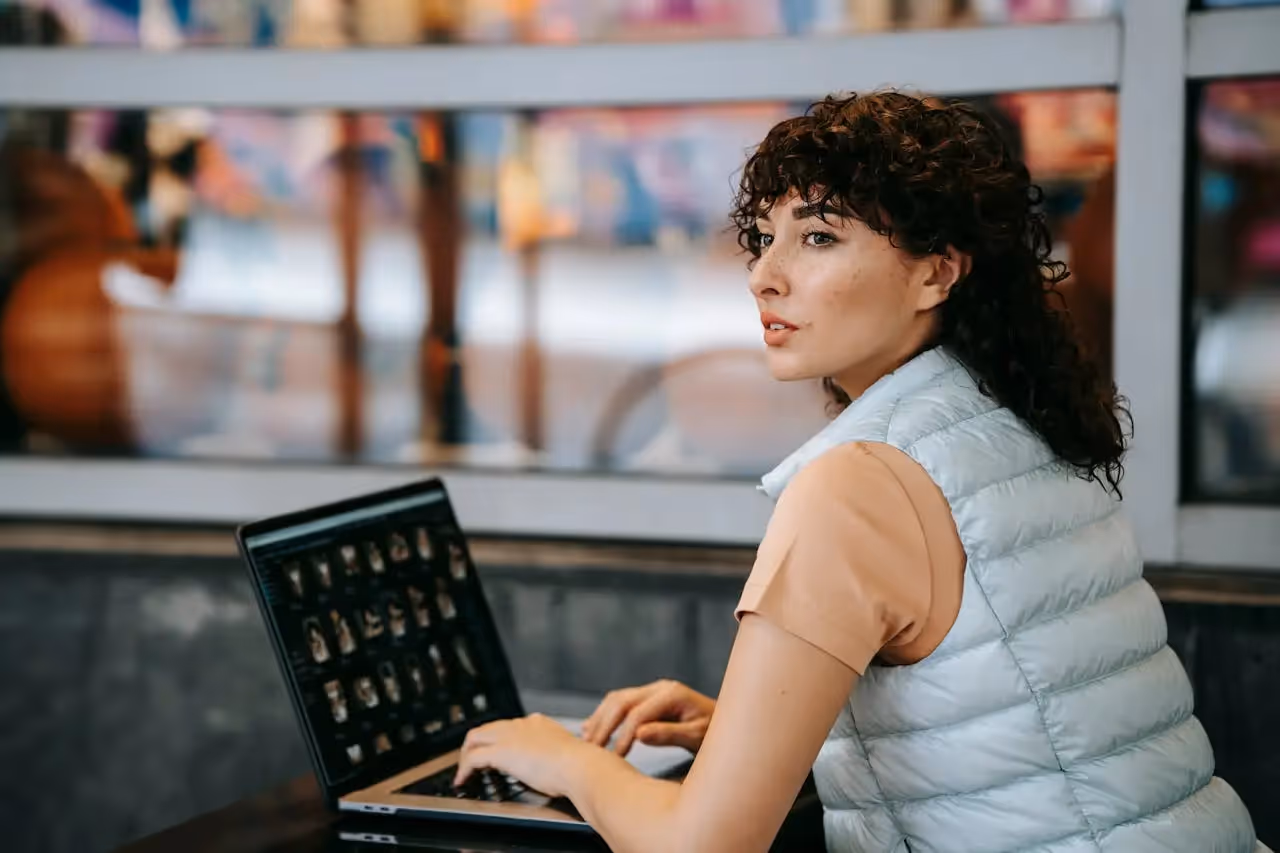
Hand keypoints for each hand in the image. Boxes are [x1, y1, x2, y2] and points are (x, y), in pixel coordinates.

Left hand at [454, 713, 588, 797]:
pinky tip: (463, 780)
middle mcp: (521, 725)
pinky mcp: (501, 752)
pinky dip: (464, 768)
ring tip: (464, 772)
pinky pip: (473, 758)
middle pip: (487, 728)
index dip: (498, 739)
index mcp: (538, 723)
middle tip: (471, 761)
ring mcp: (510, 736)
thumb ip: (553, 754)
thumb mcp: (565, 753)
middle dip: (476, 744)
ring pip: (475, 738)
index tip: (495, 752)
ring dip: (466, 755)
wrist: (579, 766)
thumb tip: (551, 766)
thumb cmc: (579, 765)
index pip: (508, 726)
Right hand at [581, 679, 714, 756]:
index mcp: (672, 694)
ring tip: (587, 741)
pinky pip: (620, 702)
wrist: (728, 723)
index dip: (623, 736)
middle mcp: (660, 687)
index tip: (616, 758)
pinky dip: (604, 715)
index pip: (637, 713)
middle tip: (592, 749)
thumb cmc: (716, 732)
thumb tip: (638, 734)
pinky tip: (591, 728)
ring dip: (600, 719)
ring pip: (617, 699)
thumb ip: (669, 735)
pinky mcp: (648, 698)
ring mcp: (653, 690)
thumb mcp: (697, 736)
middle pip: (621, 701)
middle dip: (604, 725)